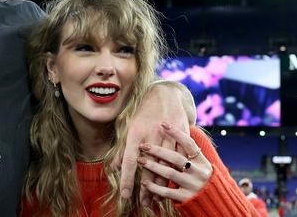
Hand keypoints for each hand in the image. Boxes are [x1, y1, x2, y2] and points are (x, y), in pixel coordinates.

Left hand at [115, 82, 190, 204]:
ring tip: (157, 199)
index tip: (126, 195)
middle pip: (149, 167)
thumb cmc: (143, 112)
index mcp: (136, 133)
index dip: (127, 179)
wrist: (166, 94)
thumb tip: (115, 168)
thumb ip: (123, 149)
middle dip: (147, 188)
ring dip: (161, 184)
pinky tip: (172, 184)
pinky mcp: (181, 135)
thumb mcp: (129, 127)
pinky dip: (176, 172)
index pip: (130, 161)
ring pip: (166, 165)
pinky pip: (179, 158)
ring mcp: (168, 135)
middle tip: (144, 203)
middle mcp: (151, 135)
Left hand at [137, 123, 211, 201]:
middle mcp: (200, 172)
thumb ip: (187, 154)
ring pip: (170, 173)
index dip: (176, 133)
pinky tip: (144, 183)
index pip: (189, 143)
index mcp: (203, 161)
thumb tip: (170, 134)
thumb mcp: (199, 165)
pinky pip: (167, 192)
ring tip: (140, 161)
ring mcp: (193, 186)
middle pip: (176, 158)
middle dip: (158, 151)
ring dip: (153, 166)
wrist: (215, 203)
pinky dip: (154, 187)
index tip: (163, 123)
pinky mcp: (186, 198)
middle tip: (143, 146)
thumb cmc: (199, 178)